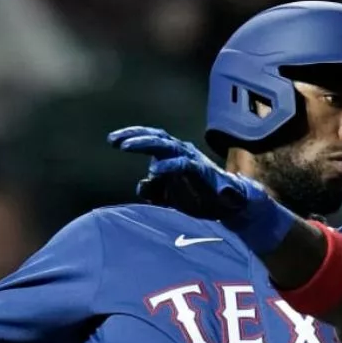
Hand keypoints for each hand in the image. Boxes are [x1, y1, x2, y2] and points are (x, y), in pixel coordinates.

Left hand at [108, 126, 296, 252]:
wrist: (229, 206)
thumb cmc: (198, 198)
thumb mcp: (170, 196)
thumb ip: (154, 190)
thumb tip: (142, 185)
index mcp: (174, 155)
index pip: (151, 138)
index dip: (132, 136)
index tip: (112, 140)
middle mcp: (182, 152)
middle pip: (155, 137)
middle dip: (134, 136)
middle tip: (113, 140)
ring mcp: (192, 159)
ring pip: (166, 145)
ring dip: (145, 143)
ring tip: (126, 146)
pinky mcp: (202, 171)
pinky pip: (183, 165)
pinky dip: (169, 166)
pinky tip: (156, 170)